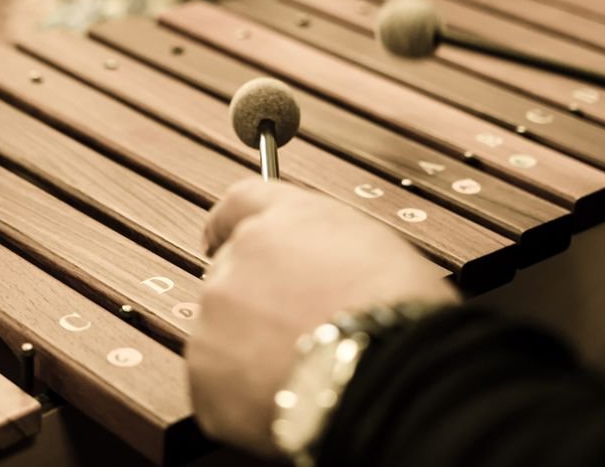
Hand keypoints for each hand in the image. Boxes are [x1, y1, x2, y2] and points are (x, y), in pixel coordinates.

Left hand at [187, 178, 458, 455]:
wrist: (387, 376)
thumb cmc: (400, 316)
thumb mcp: (376, 248)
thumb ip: (327, 246)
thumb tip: (319, 271)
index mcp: (286, 218)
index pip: (240, 204)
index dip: (230, 225)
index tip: (221, 239)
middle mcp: (242, 254)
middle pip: (229, 271)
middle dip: (253, 300)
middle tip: (291, 332)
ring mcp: (217, 310)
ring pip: (219, 329)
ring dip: (245, 348)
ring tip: (296, 374)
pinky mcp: (205, 368)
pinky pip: (215, 382)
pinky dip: (238, 395)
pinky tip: (281, 401)